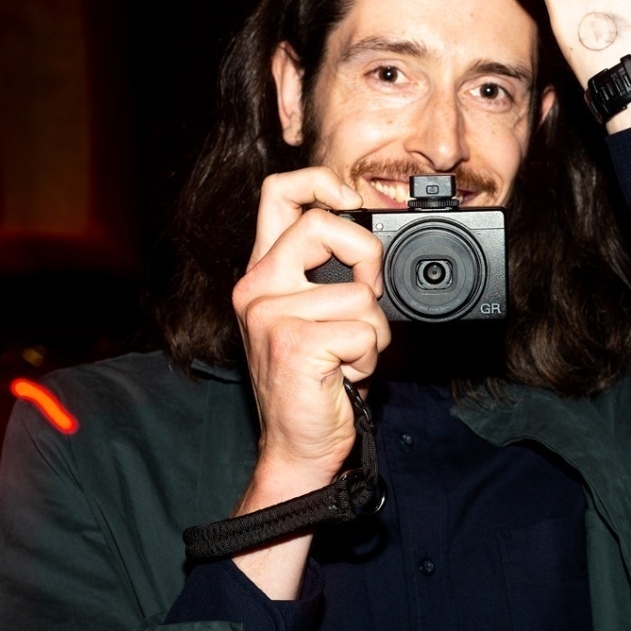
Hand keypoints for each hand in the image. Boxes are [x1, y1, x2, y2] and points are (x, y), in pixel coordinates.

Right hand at [232, 167, 391, 494]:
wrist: (297, 448)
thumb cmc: (314, 385)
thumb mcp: (315, 318)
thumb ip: (330, 276)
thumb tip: (374, 242)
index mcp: (262, 274)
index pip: (279, 194)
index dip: (320, 182)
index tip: (351, 200)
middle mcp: (257, 288)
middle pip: (322, 224)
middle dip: (366, 257)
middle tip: (367, 297)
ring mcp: (270, 315)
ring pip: (360, 292)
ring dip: (373, 331)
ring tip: (348, 358)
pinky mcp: (294, 343)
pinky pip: (364, 330)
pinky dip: (369, 357)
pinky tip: (344, 375)